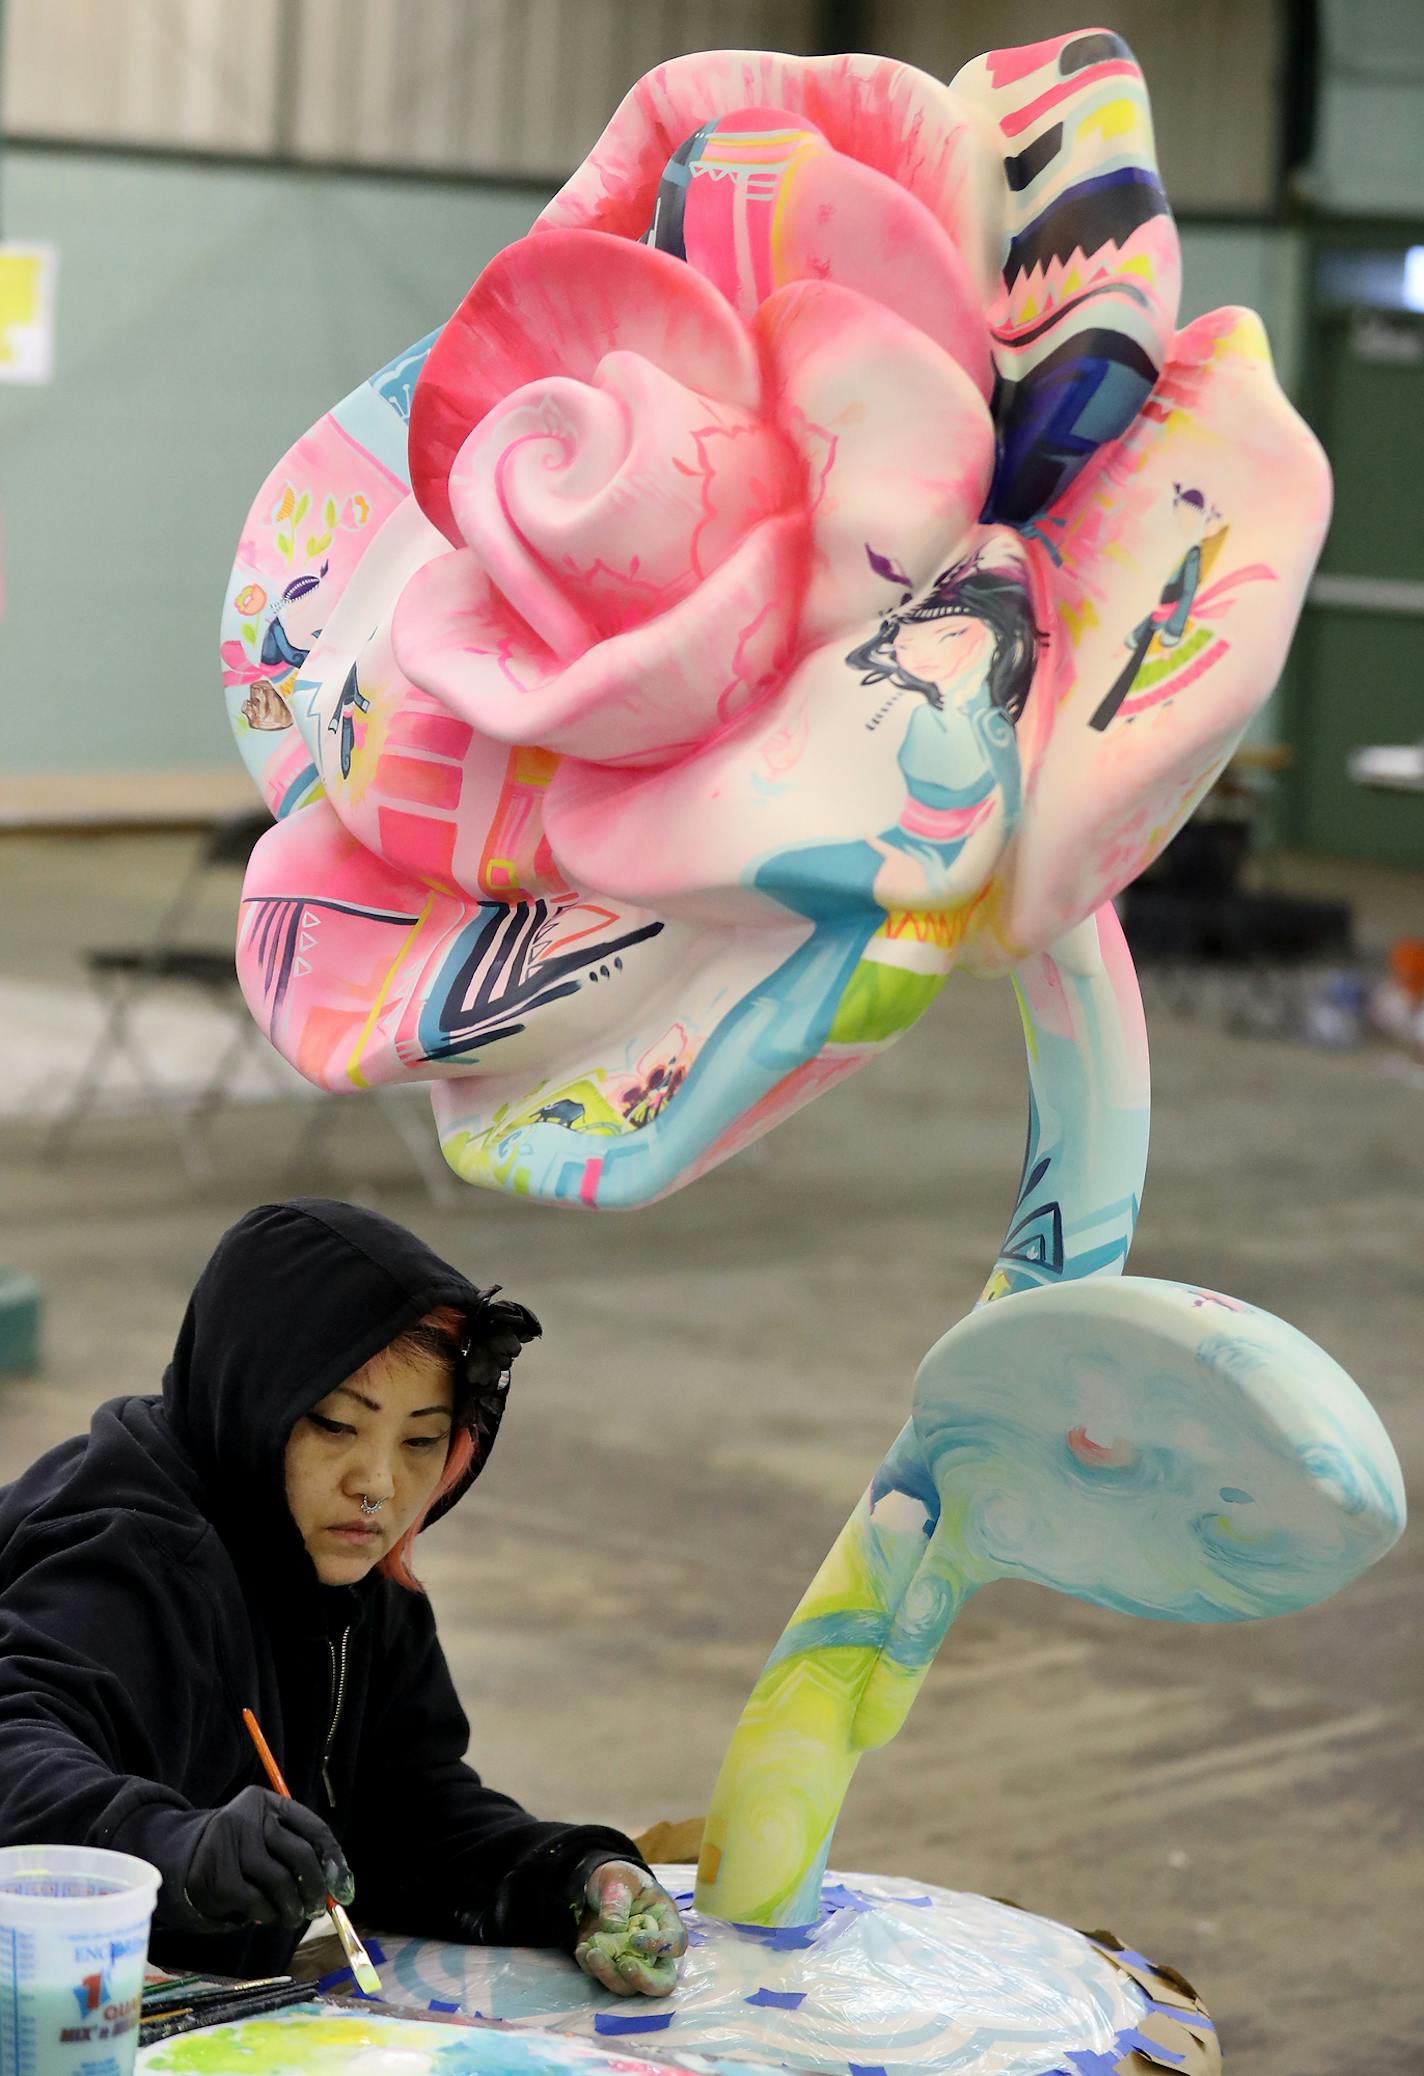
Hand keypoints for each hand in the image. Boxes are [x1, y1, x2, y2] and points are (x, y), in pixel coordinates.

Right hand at [182, 1785, 354, 1929]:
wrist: (186, 1860)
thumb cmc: (242, 1851)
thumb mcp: (268, 1839)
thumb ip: (299, 1854)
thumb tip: (340, 1889)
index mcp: (267, 1802)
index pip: (313, 1828)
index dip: (333, 1860)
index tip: (343, 1888)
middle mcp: (248, 1816)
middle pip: (300, 1854)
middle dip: (316, 1888)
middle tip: (317, 1909)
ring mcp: (229, 1845)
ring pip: (280, 1882)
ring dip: (292, 1907)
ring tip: (293, 1917)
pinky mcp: (217, 1877)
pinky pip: (256, 1902)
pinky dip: (268, 1915)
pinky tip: (267, 1916)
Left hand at [573, 1860, 685, 1996]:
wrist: (596, 1885)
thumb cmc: (619, 1879)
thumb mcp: (619, 1879)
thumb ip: (617, 1901)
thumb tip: (613, 1927)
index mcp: (665, 1922)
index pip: (676, 1943)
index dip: (661, 1947)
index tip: (635, 1939)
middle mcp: (653, 1951)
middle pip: (662, 1981)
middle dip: (645, 1980)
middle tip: (625, 1965)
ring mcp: (632, 1962)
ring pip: (630, 1986)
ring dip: (611, 1975)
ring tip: (592, 1953)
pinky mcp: (610, 1967)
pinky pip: (603, 1979)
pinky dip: (592, 1970)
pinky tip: (582, 1950)